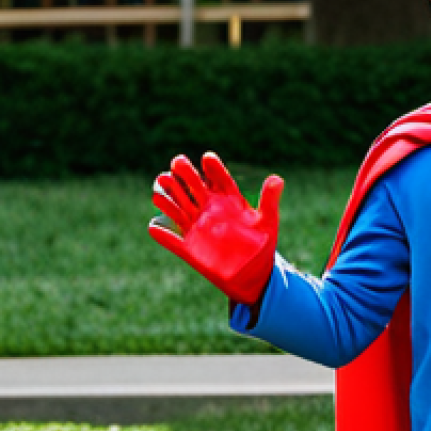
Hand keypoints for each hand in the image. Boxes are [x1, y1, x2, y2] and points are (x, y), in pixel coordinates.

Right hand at [149, 152, 283, 303]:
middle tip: (178, 161)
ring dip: (169, 198)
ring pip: (179, 209)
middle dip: (186, 175)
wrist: (253, 274)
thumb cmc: (262, 244)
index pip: (219, 180)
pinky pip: (174, 242)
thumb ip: (269, 200)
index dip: (213, 169)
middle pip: (194, 188)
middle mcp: (210, 211)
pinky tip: (153, 227)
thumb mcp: (268, 221)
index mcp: (229, 202)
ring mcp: (198, 229)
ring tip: (160, 182)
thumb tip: (277, 178)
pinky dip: (164, 236)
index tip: (207, 157)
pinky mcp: (190, 249)